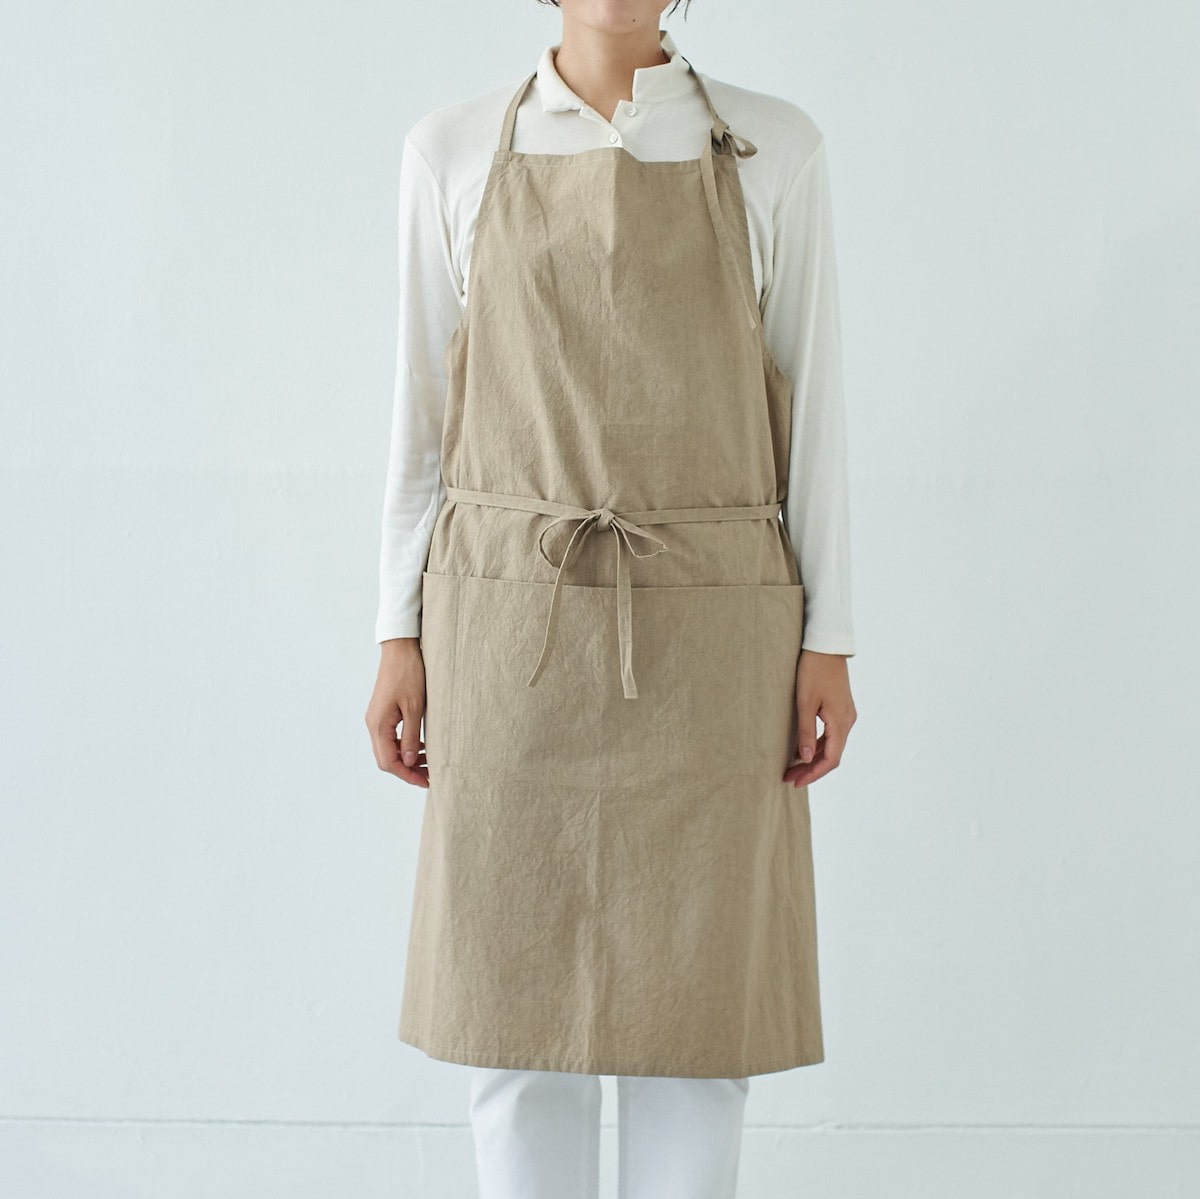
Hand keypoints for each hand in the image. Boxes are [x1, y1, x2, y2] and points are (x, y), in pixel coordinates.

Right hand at [365, 638, 429, 787]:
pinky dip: (404, 747)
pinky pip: (390, 738)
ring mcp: (376, 719)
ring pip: (388, 750)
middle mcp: (373, 724)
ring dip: (406, 759)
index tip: (426, 782)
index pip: (389, 762)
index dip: (407, 775)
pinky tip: (420, 747)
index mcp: (379, 725)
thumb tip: (408, 762)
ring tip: (428, 763)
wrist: (400, 649)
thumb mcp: (414, 707)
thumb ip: (410, 737)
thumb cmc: (409, 674)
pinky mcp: (382, 713)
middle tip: (429, 776)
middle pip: (386, 759)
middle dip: (407, 770)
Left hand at [783, 649, 856, 787]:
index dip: (813, 774)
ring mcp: (846, 715)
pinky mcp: (841, 709)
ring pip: (832, 746)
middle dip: (811, 769)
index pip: (831, 759)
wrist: (826, 646)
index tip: (795, 782)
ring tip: (792, 767)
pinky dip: (818, 746)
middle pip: (832, 755)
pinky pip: (832, 735)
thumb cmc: (813, 671)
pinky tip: (803, 749)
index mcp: (841, 722)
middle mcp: (848, 721)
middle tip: (788, 777)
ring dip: (814, 759)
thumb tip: (807, 759)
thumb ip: (806, 732)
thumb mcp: (805, 702)